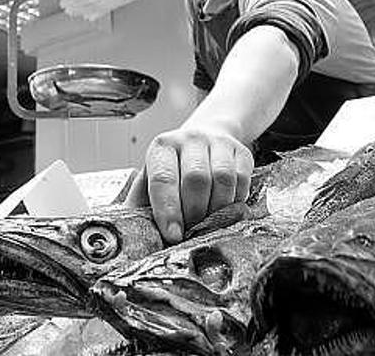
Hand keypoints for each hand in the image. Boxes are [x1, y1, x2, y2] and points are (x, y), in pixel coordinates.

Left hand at [125, 127, 253, 243]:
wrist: (205, 139)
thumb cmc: (175, 169)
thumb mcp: (151, 181)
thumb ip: (140, 205)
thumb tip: (132, 236)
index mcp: (162, 147)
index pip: (163, 179)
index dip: (168, 210)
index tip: (173, 235)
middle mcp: (190, 139)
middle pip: (196, 179)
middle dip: (194, 212)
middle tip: (192, 232)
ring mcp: (218, 142)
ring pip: (223, 179)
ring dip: (217, 209)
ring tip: (209, 223)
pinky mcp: (241, 150)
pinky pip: (242, 180)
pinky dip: (235, 202)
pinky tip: (225, 209)